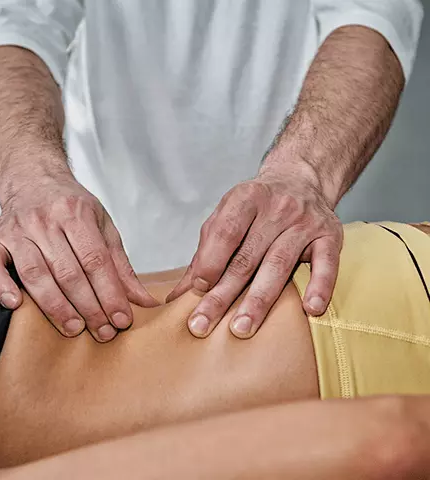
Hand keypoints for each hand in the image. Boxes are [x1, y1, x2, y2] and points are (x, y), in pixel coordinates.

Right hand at [0, 174, 158, 341]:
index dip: (110, 293)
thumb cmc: (71, 206)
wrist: (34, 179)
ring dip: (55, 306)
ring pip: (36, 274)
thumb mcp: (103, 227)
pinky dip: (0, 286)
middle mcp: (45, 221)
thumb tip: (143, 300)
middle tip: (103, 332)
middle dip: (89, 307)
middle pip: (69, 272)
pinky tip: (16, 305)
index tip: (122, 318)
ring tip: (74, 328)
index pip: (96, 261)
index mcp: (76, 214)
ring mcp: (18, 230)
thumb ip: (121, 265)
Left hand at [168, 160, 342, 338]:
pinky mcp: (329, 236)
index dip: (210, 262)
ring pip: (279, 265)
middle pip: (247, 257)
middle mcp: (277, 208)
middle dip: (223, 294)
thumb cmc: (256, 207)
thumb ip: (205, 253)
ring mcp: (305, 222)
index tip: (198, 289)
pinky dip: (320, 286)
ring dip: (259, 301)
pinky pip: (327, 264)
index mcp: (246, 198)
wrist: (300, 180)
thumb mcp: (226, 216)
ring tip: (242, 328)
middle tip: (203, 324)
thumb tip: (179, 294)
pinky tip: (310, 309)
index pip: (225, 232)